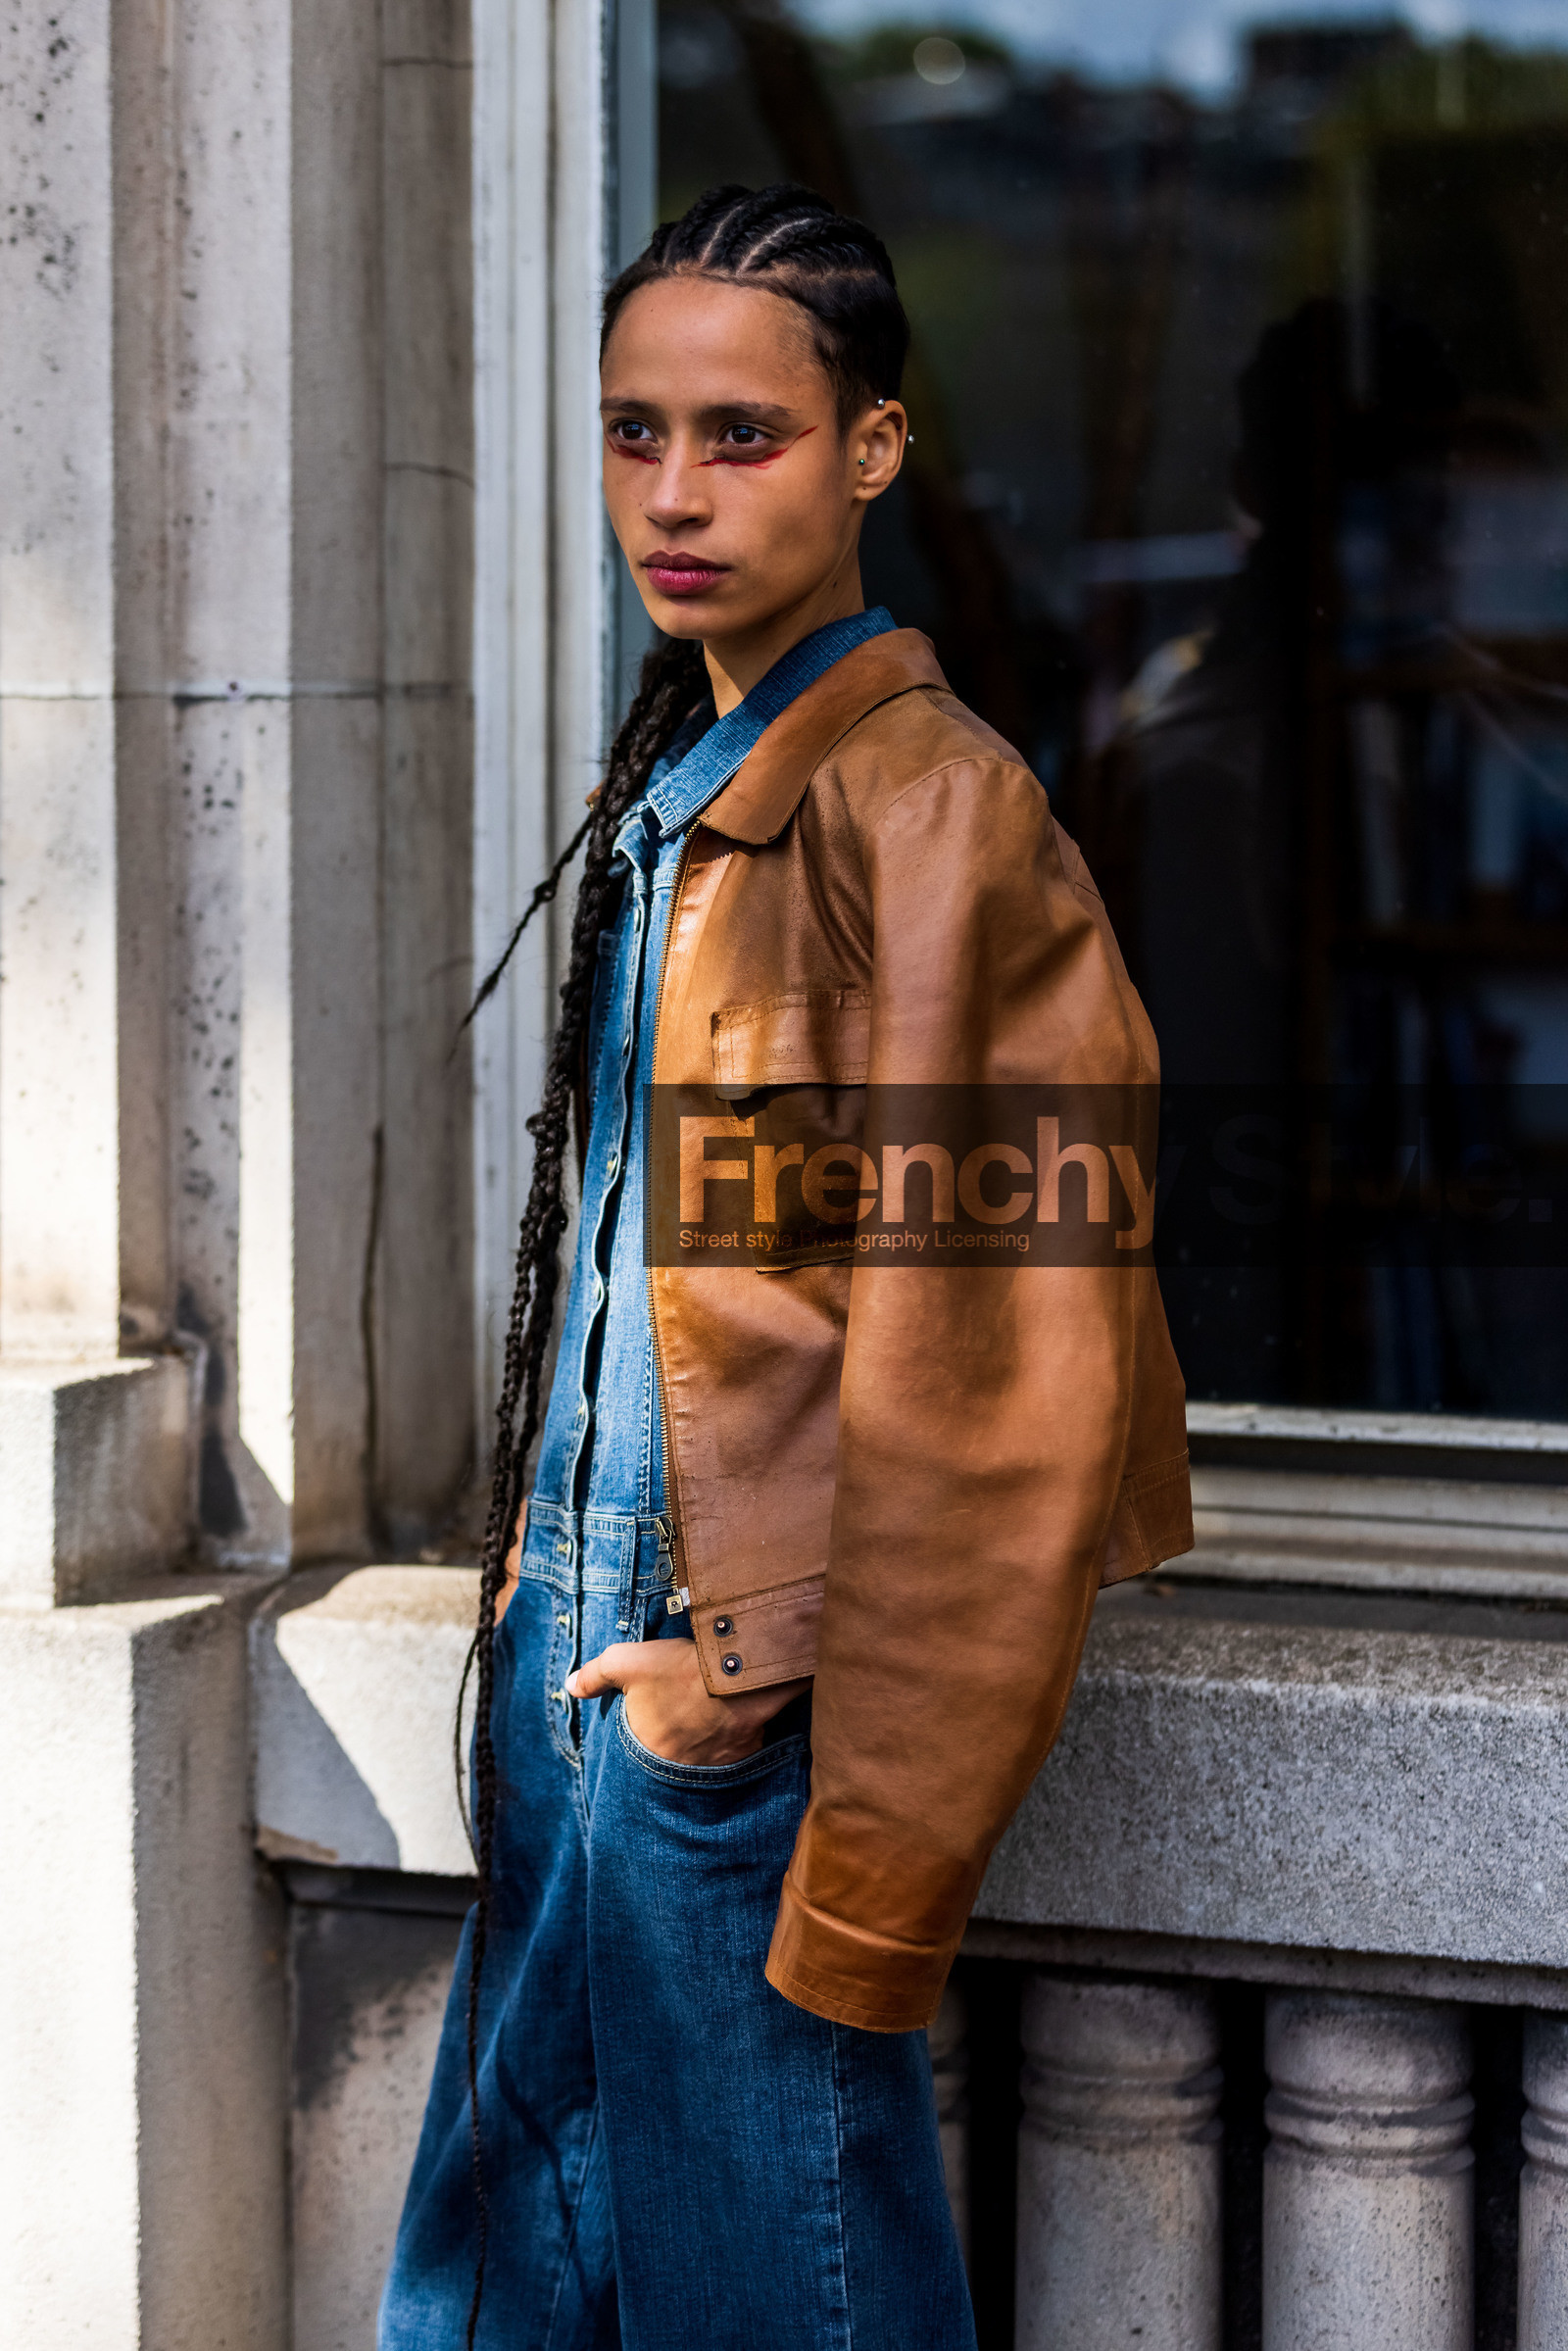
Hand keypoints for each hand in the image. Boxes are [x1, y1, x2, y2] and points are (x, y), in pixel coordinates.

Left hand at [567, 1640, 809, 1765]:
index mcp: (646, 1750)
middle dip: (668, 1745)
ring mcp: (712, 1768)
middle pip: (667, 1760)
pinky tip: (727, 1725)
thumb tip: (570, 1687)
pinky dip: (726, 1745)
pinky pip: (730, 1757)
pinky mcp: (742, 1758)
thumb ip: (595, 1675)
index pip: (635, 1754)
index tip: (648, 1722)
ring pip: (699, 1762)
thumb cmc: (679, 1669)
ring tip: (700, 1724)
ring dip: (697, 1748)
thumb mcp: (625, 1661)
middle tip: (674, 1724)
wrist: (737, 1673)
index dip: (640, 1737)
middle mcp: (677, 1769)